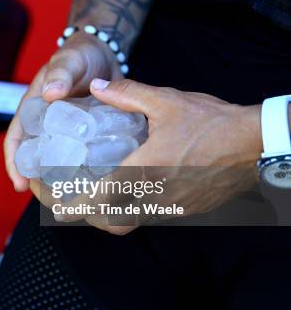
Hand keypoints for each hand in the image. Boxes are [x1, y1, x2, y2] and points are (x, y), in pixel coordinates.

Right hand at [4, 32, 122, 191]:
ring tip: (75, 199)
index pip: (17, 140)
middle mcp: (47, 125)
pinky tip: (98, 184)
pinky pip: (84, 158)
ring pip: (60, 162)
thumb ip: (60, 73)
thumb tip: (50, 94)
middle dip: (40, 181)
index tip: (20, 184)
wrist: (103, 53)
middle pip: (36, 158)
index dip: (15, 163)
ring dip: (64, 181)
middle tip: (52, 201)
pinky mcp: (87, 137)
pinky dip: (87, 172)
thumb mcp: (68, 60)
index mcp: (33, 109)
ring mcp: (68, 133)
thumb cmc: (79, 54)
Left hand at [54, 78, 262, 234]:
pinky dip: (129, 209)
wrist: (256, 145)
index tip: (53, 203)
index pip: (98, 200)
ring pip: (128, 221)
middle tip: (67, 197)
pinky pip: (148, 216)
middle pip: (108, 221)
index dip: (71, 205)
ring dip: (105, 213)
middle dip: (83, 214)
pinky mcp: (184, 210)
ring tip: (90, 193)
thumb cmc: (213, 124)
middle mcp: (154, 197)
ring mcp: (171, 208)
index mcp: (143, 172)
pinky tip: (124, 189)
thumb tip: (98, 88)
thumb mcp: (166, 102)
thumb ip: (127, 96)